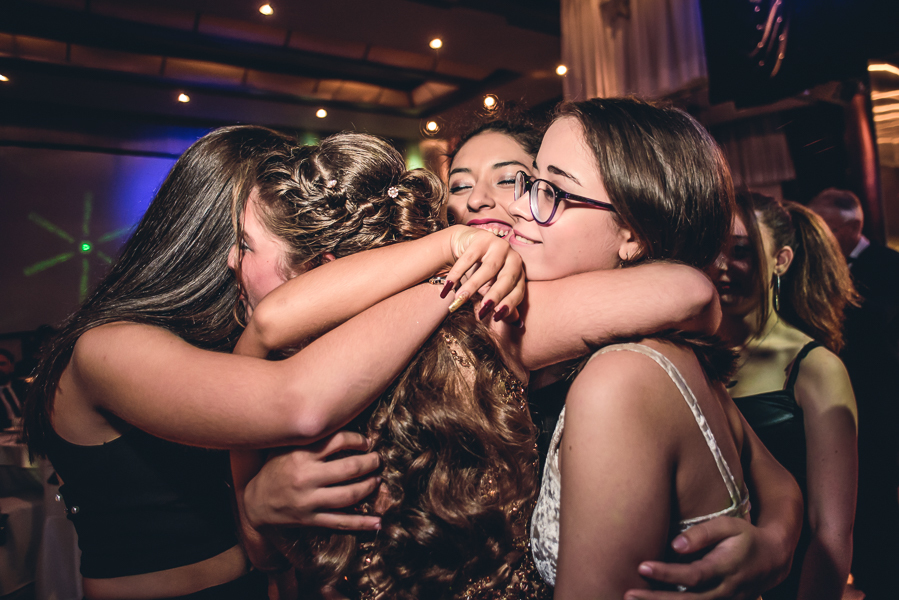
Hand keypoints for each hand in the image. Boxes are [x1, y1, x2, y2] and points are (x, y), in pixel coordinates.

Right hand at [244, 431, 381, 530]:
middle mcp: (306, 477)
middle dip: (370, 463)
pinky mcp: (311, 519)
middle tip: (378, 460)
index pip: (338, 441)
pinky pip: (341, 522)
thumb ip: (310, 438)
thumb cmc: (274, 469)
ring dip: (369, 486)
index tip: (366, 442)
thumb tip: (340, 423)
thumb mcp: (285, 448)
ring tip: (377, 480)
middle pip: (349, 469)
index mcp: (300, 455)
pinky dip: (361, 523)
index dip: (357, 440)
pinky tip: (377, 521)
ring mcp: (309, 501)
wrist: (254, 503)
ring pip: (349, 495)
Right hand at [444, 225, 525, 318]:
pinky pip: (469, 258)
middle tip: (482, 311)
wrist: (469, 245)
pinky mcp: (482, 238)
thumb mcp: (492, 289)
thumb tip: (517, 325)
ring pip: (488, 269)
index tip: (495, 317)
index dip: (508, 305)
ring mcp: (499, 246)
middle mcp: (514, 258)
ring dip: (473, 286)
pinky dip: (457, 274)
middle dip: (495, 296)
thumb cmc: (483, 271)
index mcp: (519, 273)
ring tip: (459, 299)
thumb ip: (503, 305)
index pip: (517, 291)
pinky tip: (448, 287)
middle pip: (507, 279)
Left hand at [624, 517, 787, 599]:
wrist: (773, 560)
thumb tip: (675, 545)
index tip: (642, 566)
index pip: (692, 575)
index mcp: (725, 568)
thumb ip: (702, 533)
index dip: (667, 573)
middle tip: (628, 593)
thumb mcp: (729, 526)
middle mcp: (725, 591)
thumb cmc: (745, 537)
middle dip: (656, 599)